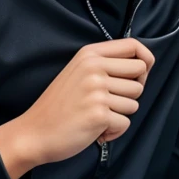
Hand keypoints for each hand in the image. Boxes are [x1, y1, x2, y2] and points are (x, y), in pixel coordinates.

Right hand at [0, 38, 154, 178]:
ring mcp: (96, 91)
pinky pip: (125, 123)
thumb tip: (144, 66)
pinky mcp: (99, 114)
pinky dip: (113, 131)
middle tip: (111, 101)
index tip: (140, 75)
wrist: (33, 132)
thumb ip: (105, 64)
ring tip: (97, 116)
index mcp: (90, 54)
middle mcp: (94, 68)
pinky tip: (96, 131)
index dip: (145, 61)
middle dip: (131, 92)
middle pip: (140, 75)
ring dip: (120, 114)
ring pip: (134, 102)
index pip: (134, 46)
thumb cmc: (60, 105)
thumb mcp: (78, 72)